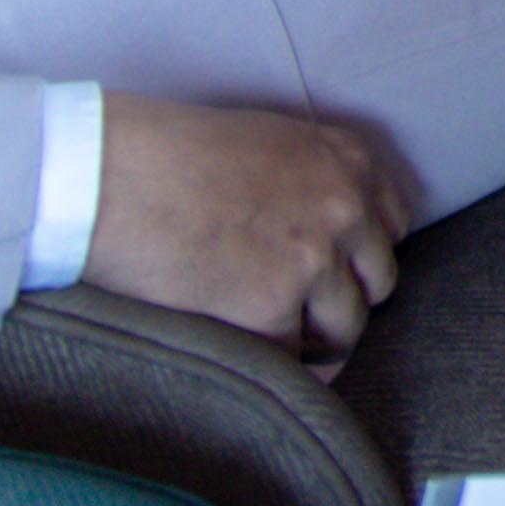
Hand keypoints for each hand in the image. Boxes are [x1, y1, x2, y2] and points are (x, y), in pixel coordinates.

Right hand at [83, 98, 414, 358]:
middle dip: (346, 301)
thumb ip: (308, 179)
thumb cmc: (170, 155)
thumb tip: (316, 223)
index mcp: (346, 161)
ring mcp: (315, 258)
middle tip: (307, 317)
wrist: (112, 178)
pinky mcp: (274, 306)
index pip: (392, 226)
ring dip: (316, 341)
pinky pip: (293, 356)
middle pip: (380, 280)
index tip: (341, 275)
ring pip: (348, 326)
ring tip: (276, 341)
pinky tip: (245, 352)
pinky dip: (273, 362)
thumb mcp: (266, 143)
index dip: (363, 257)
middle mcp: (345, 207)